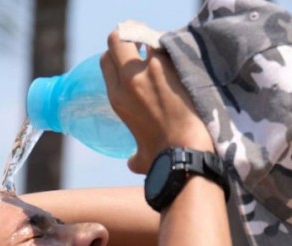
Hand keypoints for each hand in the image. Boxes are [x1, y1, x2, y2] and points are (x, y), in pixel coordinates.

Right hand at [100, 30, 213, 173]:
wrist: (185, 152)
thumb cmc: (164, 159)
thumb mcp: (141, 157)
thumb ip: (134, 156)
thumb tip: (133, 163)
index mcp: (117, 98)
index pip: (106, 60)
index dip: (117, 55)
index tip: (131, 56)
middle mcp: (128, 80)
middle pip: (117, 40)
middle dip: (129, 36)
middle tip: (145, 42)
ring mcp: (149, 70)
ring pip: (142, 35)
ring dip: (152, 38)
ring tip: (166, 47)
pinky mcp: (171, 66)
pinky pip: (166, 42)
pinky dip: (173, 45)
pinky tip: (183, 54)